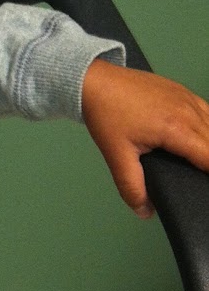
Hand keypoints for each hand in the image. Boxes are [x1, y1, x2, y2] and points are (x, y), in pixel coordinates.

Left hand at [81, 59, 208, 216]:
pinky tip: (201, 138)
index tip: (208, 185)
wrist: (93, 81)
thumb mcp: (116, 154)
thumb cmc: (105, 112)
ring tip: (202, 162)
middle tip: (203, 175)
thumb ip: (131, 186)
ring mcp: (186, 98)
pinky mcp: (182, 91)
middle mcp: (188, 110)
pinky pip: (207, 111)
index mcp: (176, 128)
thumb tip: (144, 210)